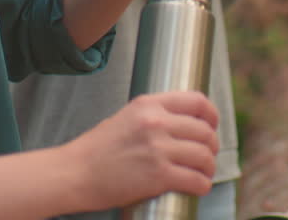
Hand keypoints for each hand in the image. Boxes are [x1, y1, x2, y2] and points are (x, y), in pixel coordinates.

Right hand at [64, 91, 218, 211]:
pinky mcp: (158, 175)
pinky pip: (196, 180)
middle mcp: (156, 122)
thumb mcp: (126, 117)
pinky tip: (197, 186)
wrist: (75, 173)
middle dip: (212, 146)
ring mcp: (158, 149)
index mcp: (148, 104)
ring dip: (208, 168)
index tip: (212, 125)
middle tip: (206, 156)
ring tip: (203, 173)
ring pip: (204, 156)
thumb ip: (154, 115)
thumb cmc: (97, 149)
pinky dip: (202, 185)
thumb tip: (184, 123)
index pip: (197, 101)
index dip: (211, 115)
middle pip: (205, 131)